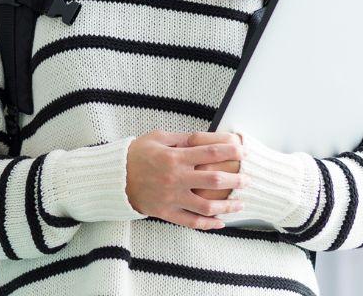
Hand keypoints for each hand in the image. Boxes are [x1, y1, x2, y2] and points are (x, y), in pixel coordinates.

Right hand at [125, 130, 249, 229]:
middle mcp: (176, 178)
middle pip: (214, 180)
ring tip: (240, 203)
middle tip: (248, 179)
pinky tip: (221, 222)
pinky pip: (192, 222)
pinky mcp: (166, 212)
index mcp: (174, 157)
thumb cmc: (136, 154)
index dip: (230, 150)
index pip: (209, 152)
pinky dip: (208, 224)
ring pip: (207, 206)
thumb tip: (206, 137)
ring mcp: (172, 198)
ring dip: (228, 206)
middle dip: (236, 179)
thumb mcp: (157, 138)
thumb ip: (182, 139)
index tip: (243, 150)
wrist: (114, 178)